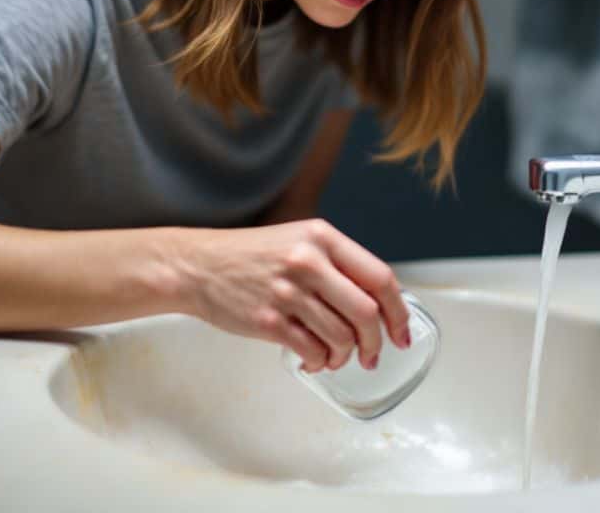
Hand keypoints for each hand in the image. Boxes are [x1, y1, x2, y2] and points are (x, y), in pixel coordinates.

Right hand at [175, 219, 411, 372]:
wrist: (197, 266)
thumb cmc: (250, 256)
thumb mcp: (299, 241)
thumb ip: (337, 264)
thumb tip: (379, 302)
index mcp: (322, 238)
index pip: (380, 278)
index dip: (398, 311)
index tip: (402, 332)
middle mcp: (308, 261)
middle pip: (366, 313)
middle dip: (376, 342)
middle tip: (372, 355)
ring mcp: (288, 292)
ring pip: (341, 337)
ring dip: (345, 356)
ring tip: (335, 357)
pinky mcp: (268, 320)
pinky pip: (312, 351)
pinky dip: (320, 362)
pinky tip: (314, 360)